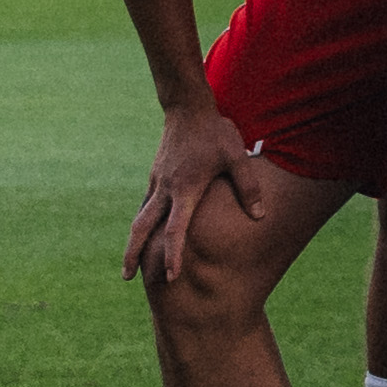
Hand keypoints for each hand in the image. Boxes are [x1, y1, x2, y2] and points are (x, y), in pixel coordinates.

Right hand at [127, 103, 264, 283]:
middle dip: (134, 254)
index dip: (173, 254)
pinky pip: (145, 206)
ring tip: (129, 266)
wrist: (188, 109)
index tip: (171, 276)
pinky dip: (141, 224)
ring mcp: (157, 183)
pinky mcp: (155, 177)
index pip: (175, 229)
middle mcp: (166, 189)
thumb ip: (248, 187)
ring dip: (133, 242)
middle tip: (126, 278)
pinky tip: (141, 236)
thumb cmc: (215, 133)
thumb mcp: (237, 157)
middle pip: (143, 228)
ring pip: (140, 217)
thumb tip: (260, 216)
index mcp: (185, 189)